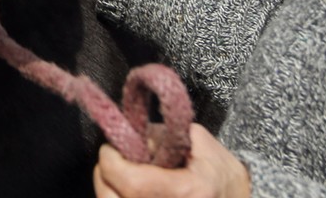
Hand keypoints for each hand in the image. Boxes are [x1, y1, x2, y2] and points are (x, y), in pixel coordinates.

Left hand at [93, 124, 250, 197]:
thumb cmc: (221, 172)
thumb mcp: (198, 141)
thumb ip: (160, 135)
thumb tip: (128, 132)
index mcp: (188, 192)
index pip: (132, 182)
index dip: (111, 162)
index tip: (110, 147)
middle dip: (104, 176)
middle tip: (112, 160)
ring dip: (109, 189)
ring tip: (121, 174)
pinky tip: (128, 190)